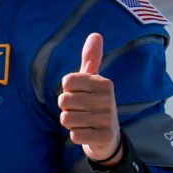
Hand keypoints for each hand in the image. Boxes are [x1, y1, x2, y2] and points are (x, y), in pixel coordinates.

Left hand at [58, 33, 121, 164]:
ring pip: (66, 119)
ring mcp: (107, 119)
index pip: (66, 81)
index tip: (80, 94)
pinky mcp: (104, 138)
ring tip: (84, 121)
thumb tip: (96, 34)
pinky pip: (73, 135)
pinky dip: (76, 135)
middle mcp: (108, 99)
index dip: (67, 90)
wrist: (108, 136)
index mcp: (104, 83)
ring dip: (70, 122)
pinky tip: (88, 133)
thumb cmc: (94, 102)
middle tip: (82, 110)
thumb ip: (91, 58)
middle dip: (67, 108)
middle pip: (63, 101)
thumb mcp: (92, 80)